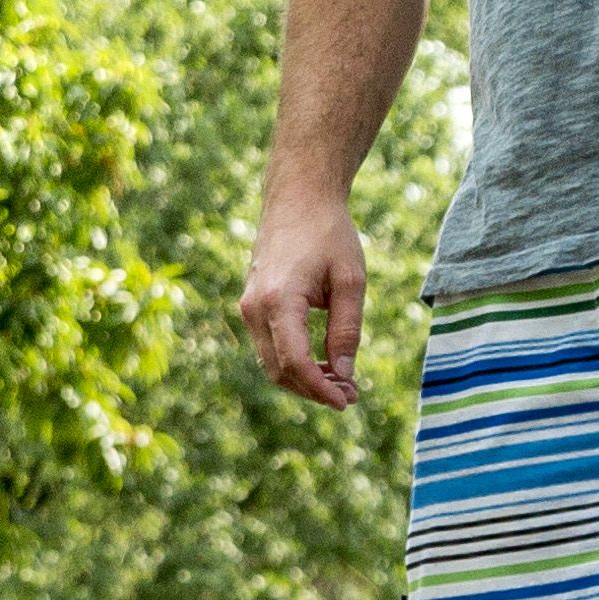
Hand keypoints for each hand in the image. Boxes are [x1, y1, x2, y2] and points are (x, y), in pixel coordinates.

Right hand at [237, 191, 369, 409]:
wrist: (297, 198)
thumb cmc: (328, 233)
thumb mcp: (350, 280)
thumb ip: (346, 330)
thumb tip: (345, 374)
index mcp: (278, 301)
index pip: (294, 362)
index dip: (320, 389)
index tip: (347, 401)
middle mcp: (254, 308)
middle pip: (279, 371)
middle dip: (313, 390)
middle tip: (350, 395)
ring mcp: (248, 307)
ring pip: (270, 364)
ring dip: (304, 380)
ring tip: (342, 382)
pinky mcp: (251, 305)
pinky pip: (268, 347)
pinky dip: (293, 363)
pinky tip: (323, 363)